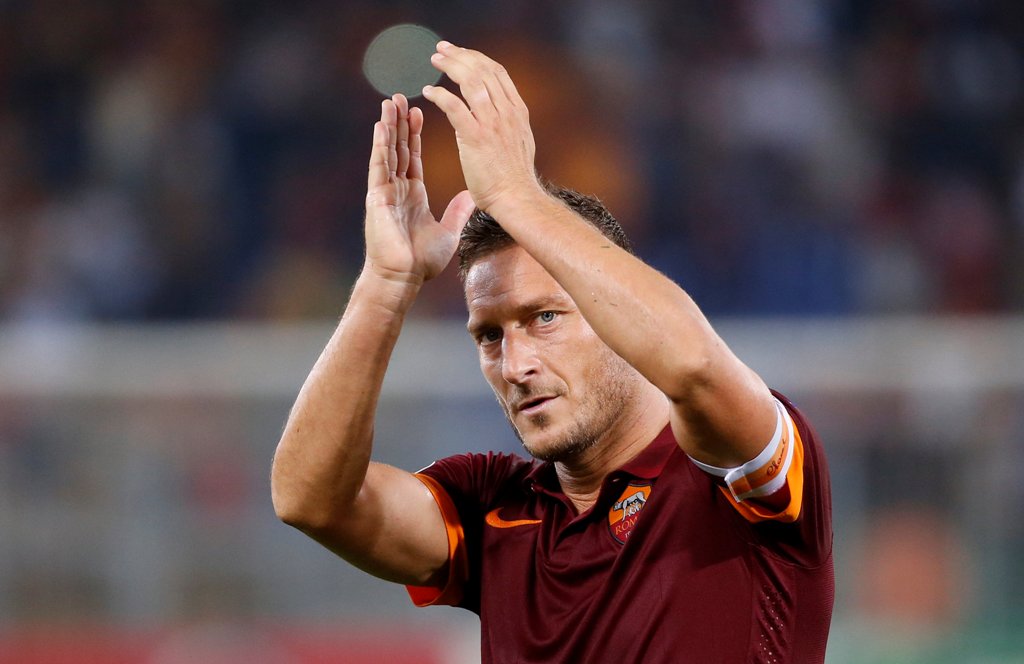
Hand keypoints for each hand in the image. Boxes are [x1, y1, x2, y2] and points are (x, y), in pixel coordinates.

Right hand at [364, 94, 474, 283]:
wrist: (402, 278)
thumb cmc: (420, 261)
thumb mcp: (448, 232)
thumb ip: (458, 212)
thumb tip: (470, 196)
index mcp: (412, 194)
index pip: (412, 156)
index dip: (414, 133)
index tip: (419, 110)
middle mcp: (396, 188)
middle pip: (398, 147)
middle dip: (400, 122)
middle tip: (401, 95)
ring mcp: (385, 191)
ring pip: (387, 151)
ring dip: (388, 126)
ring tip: (390, 101)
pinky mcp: (377, 197)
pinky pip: (379, 166)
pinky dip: (380, 145)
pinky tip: (381, 126)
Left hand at [422, 42, 542, 212]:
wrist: (517, 198)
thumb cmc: (514, 178)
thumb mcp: (519, 140)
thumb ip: (507, 123)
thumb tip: (496, 113)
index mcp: (517, 111)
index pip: (496, 72)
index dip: (476, 58)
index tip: (460, 52)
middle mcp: (506, 112)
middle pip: (482, 70)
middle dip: (460, 55)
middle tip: (441, 50)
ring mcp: (492, 124)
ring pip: (470, 81)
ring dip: (449, 66)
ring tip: (434, 61)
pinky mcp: (476, 137)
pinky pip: (454, 106)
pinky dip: (440, 95)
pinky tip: (428, 91)